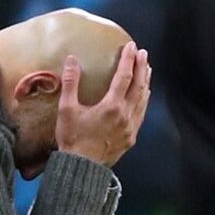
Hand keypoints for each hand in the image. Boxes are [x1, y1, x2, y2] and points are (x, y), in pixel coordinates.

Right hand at [56, 42, 151, 166]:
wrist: (81, 168)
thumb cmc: (72, 139)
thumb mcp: (66, 110)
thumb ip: (71, 83)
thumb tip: (71, 60)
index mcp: (111, 107)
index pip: (124, 76)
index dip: (128, 59)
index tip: (130, 46)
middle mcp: (125, 116)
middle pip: (138, 86)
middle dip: (141, 68)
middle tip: (142, 53)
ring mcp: (130, 128)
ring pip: (143, 100)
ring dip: (145, 83)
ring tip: (147, 70)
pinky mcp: (130, 138)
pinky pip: (141, 114)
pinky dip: (144, 101)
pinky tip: (144, 96)